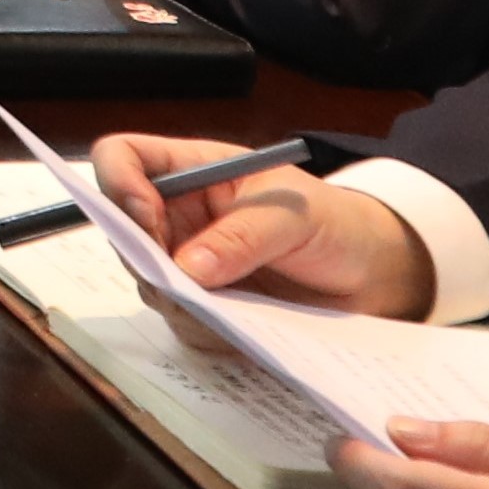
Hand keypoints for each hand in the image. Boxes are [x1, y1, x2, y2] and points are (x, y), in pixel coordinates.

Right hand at [87, 134, 435, 311]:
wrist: (370, 273)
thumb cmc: (335, 223)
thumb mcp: (293, 216)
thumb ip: (241, 237)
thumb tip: (187, 270)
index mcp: (193, 171)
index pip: (124, 157)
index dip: (118, 184)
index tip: (144, 217)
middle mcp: (179, 216)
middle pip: (122, 232)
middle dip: (149, 261)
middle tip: (191, 283)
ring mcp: (188, 264)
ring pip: (148, 285)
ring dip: (181, 303)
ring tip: (235, 306)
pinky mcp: (205, 307)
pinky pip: (182, 324)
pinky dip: (207, 331)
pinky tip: (247, 326)